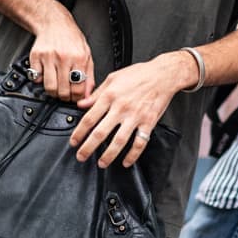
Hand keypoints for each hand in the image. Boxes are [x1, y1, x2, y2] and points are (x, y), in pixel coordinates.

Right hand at [28, 3, 95, 102]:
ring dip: (53, 92)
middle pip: (63, 91)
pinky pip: (36, 78)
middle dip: (66, 97)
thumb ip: (89, 76)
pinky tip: (46, 75)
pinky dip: (40, 80)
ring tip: (57, 87)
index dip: (78, 98)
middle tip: (66, 94)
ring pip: (49, 87)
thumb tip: (87, 96)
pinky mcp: (35, 56)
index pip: (79, 88)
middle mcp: (63, 57)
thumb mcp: (87, 55)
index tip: (76, 98)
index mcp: (79, 57)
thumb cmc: (72, 39)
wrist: (54, 22)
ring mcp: (48, 57)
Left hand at [71, 54, 186, 168]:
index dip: (79, 133)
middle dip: (88, 148)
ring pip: (119, 141)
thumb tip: (82, 104)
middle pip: (100, 133)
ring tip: (102, 163)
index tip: (74, 142)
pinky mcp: (148, 123)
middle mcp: (121, 108)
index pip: (89, 118)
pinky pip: (140, 142)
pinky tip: (127, 162)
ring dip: (109, 155)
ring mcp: (135, 117)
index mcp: (110, 96)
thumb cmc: (139, 74)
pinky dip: (133, 155)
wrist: (163, 75)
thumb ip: (96, 94)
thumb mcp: (112, 78)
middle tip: (82, 156)